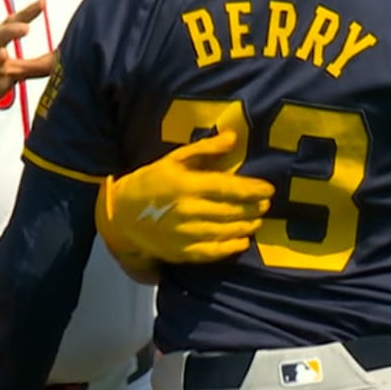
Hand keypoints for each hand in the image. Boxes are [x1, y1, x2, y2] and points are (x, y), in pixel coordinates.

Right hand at [96, 129, 274, 271]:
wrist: (121, 215)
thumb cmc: (151, 182)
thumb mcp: (174, 159)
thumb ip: (205, 149)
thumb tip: (233, 137)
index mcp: (186, 185)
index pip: (227, 187)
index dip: (251, 189)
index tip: (269, 189)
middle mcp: (187, 211)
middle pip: (230, 211)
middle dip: (253, 208)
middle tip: (266, 205)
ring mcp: (184, 234)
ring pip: (225, 232)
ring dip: (246, 226)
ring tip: (258, 220)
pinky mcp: (181, 252)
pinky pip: (212, 252)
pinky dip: (231, 248)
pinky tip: (242, 241)